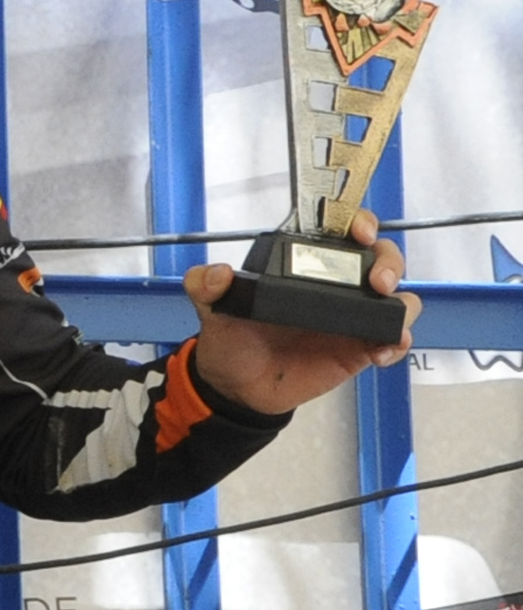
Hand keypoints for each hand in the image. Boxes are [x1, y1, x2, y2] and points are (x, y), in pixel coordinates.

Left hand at [188, 209, 419, 413]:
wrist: (238, 386)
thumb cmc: (231, 337)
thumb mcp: (214, 308)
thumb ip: (207, 287)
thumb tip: (217, 274)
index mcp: (305, 264)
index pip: (341, 231)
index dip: (359, 222)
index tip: (359, 231)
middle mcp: (336, 284)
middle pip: (382, 258)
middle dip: (389, 262)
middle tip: (377, 281)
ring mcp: (353, 316)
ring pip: (398, 298)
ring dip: (402, 305)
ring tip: (388, 321)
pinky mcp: (360, 348)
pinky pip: (393, 339)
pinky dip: (396, 343)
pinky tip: (380, 353)